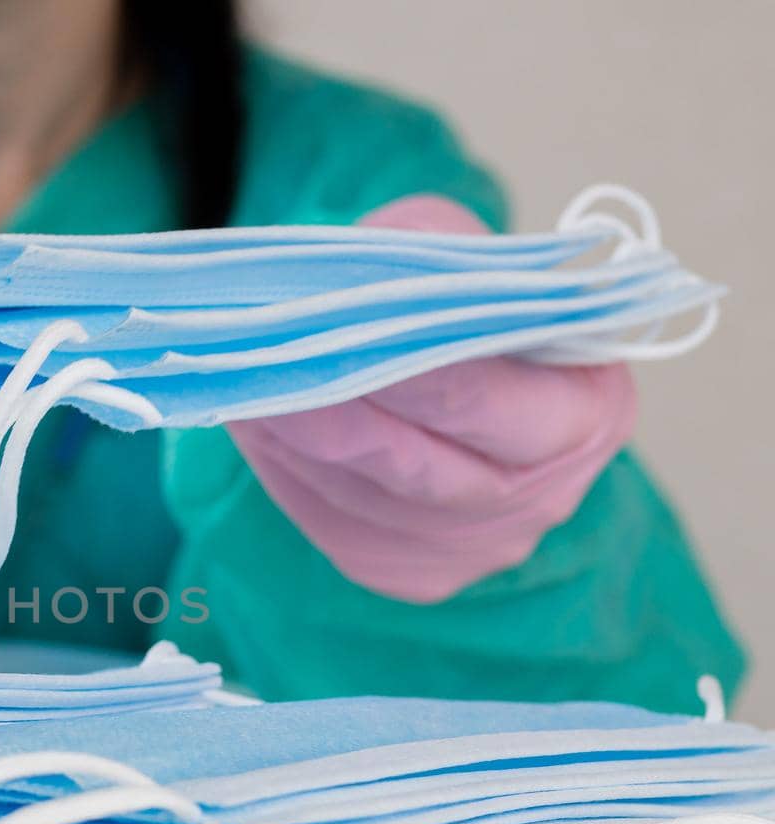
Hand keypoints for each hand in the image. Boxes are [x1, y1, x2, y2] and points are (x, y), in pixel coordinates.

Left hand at [226, 193, 637, 603]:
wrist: (463, 378)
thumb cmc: (468, 303)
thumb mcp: (467, 252)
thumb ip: (429, 262)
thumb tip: (353, 281)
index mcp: (581, 415)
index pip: (480, 399)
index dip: (404, 369)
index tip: (335, 332)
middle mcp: (532, 501)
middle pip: (412, 465)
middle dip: (330, 409)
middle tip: (264, 363)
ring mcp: (465, 549)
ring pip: (357, 496)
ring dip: (291, 436)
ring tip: (243, 378)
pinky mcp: (399, 570)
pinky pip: (328, 519)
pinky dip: (283, 465)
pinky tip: (255, 418)